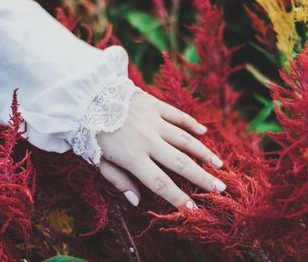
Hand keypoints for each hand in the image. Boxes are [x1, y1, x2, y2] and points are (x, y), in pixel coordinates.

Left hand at [97, 91, 224, 209]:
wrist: (87, 99)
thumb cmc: (94, 135)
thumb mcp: (100, 162)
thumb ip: (119, 181)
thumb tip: (136, 201)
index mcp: (133, 157)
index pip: (160, 183)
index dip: (178, 198)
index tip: (194, 210)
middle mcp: (147, 140)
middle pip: (180, 163)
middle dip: (202, 178)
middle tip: (220, 188)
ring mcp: (153, 121)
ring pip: (184, 139)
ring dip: (203, 153)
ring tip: (219, 165)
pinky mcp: (154, 105)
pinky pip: (178, 116)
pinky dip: (192, 124)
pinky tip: (204, 133)